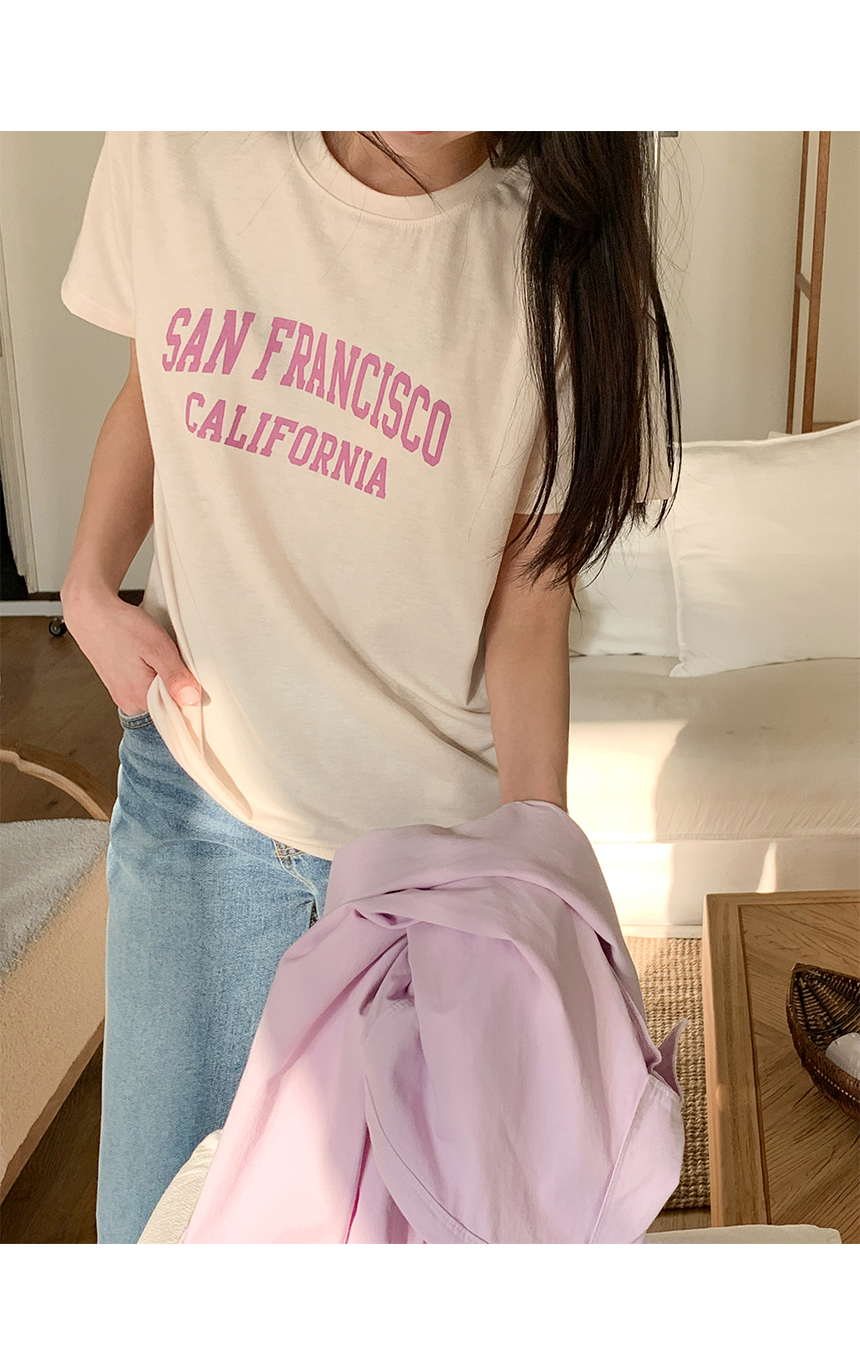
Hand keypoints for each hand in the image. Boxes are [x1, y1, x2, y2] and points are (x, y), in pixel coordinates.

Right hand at [62, 588, 200, 715]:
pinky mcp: (118, 683)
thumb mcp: (158, 648)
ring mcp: (121, 693)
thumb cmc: (121, 627)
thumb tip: (192, 699)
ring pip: (155, 692)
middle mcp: (128, 702)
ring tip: (157, 656)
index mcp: (139, 699)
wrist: (91, 612)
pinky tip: (148, 657)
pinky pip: (143, 684)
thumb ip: (175, 676)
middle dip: (176, 684)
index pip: (175, 711)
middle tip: (172, 659)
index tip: (190, 676)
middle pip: (165, 703)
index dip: (188, 693)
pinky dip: (150, 672)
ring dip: (163, 677)